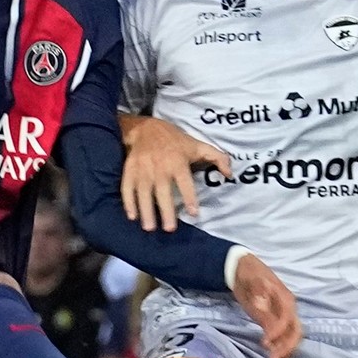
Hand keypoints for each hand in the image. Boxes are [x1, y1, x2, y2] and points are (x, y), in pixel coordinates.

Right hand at [120, 114, 230, 232]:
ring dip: (146, 210)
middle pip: (163, 191)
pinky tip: (132, 216)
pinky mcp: (129, 170)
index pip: (184, 181)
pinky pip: (127, 188)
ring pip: (144, 192)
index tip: (194, 213)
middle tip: (169, 229)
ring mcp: (142, 169)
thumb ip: (218, 158)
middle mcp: (159, 166)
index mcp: (177, 161)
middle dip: (165, 210)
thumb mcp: (198, 145)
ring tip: (149, 228)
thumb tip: (230, 174)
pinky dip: (128, 202)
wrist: (145, 128)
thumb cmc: (175, 141)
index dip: (189, 197)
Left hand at [231, 253, 301, 357]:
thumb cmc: (248, 274)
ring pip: (290, 344)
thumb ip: (257, 290)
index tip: (266, 342)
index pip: (287, 319)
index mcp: (285, 299)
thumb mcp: (251, 278)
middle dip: (286, 349)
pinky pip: (282, 347)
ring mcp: (283, 322)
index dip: (278, 331)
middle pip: (295, 334)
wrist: (243, 269)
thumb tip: (261, 303)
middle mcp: (289, 312)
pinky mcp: (275, 330)